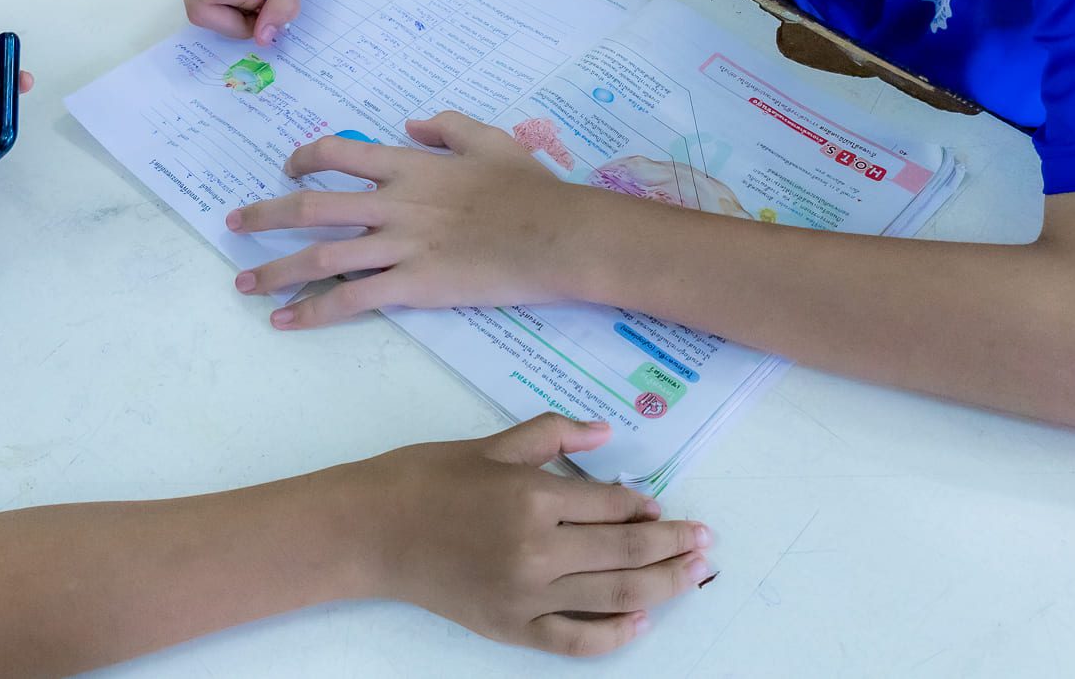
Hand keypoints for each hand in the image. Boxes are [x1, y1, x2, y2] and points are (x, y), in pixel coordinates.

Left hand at [229, 111, 601, 327]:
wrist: (557, 236)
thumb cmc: (531, 189)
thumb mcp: (491, 139)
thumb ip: (447, 126)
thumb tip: (412, 122)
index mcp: (410, 165)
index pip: (339, 155)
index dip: (305, 159)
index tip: (288, 169)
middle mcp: (393, 202)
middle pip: (312, 206)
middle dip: (266, 215)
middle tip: (235, 224)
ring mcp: (400, 246)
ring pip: (320, 256)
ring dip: (275, 270)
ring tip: (243, 283)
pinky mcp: (413, 286)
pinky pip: (351, 299)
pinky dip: (312, 311)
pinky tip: (284, 320)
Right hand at [343, 414, 711, 655]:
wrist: (370, 529)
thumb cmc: (425, 477)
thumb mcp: (491, 444)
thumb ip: (552, 436)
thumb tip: (605, 433)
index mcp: (532, 497)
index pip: (611, 507)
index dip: (644, 508)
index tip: (664, 508)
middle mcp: (536, 550)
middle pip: (625, 554)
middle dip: (672, 547)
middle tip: (704, 542)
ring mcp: (524, 596)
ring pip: (613, 597)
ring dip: (662, 586)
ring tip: (692, 577)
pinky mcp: (509, 628)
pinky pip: (574, 641)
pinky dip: (612, 636)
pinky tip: (639, 622)